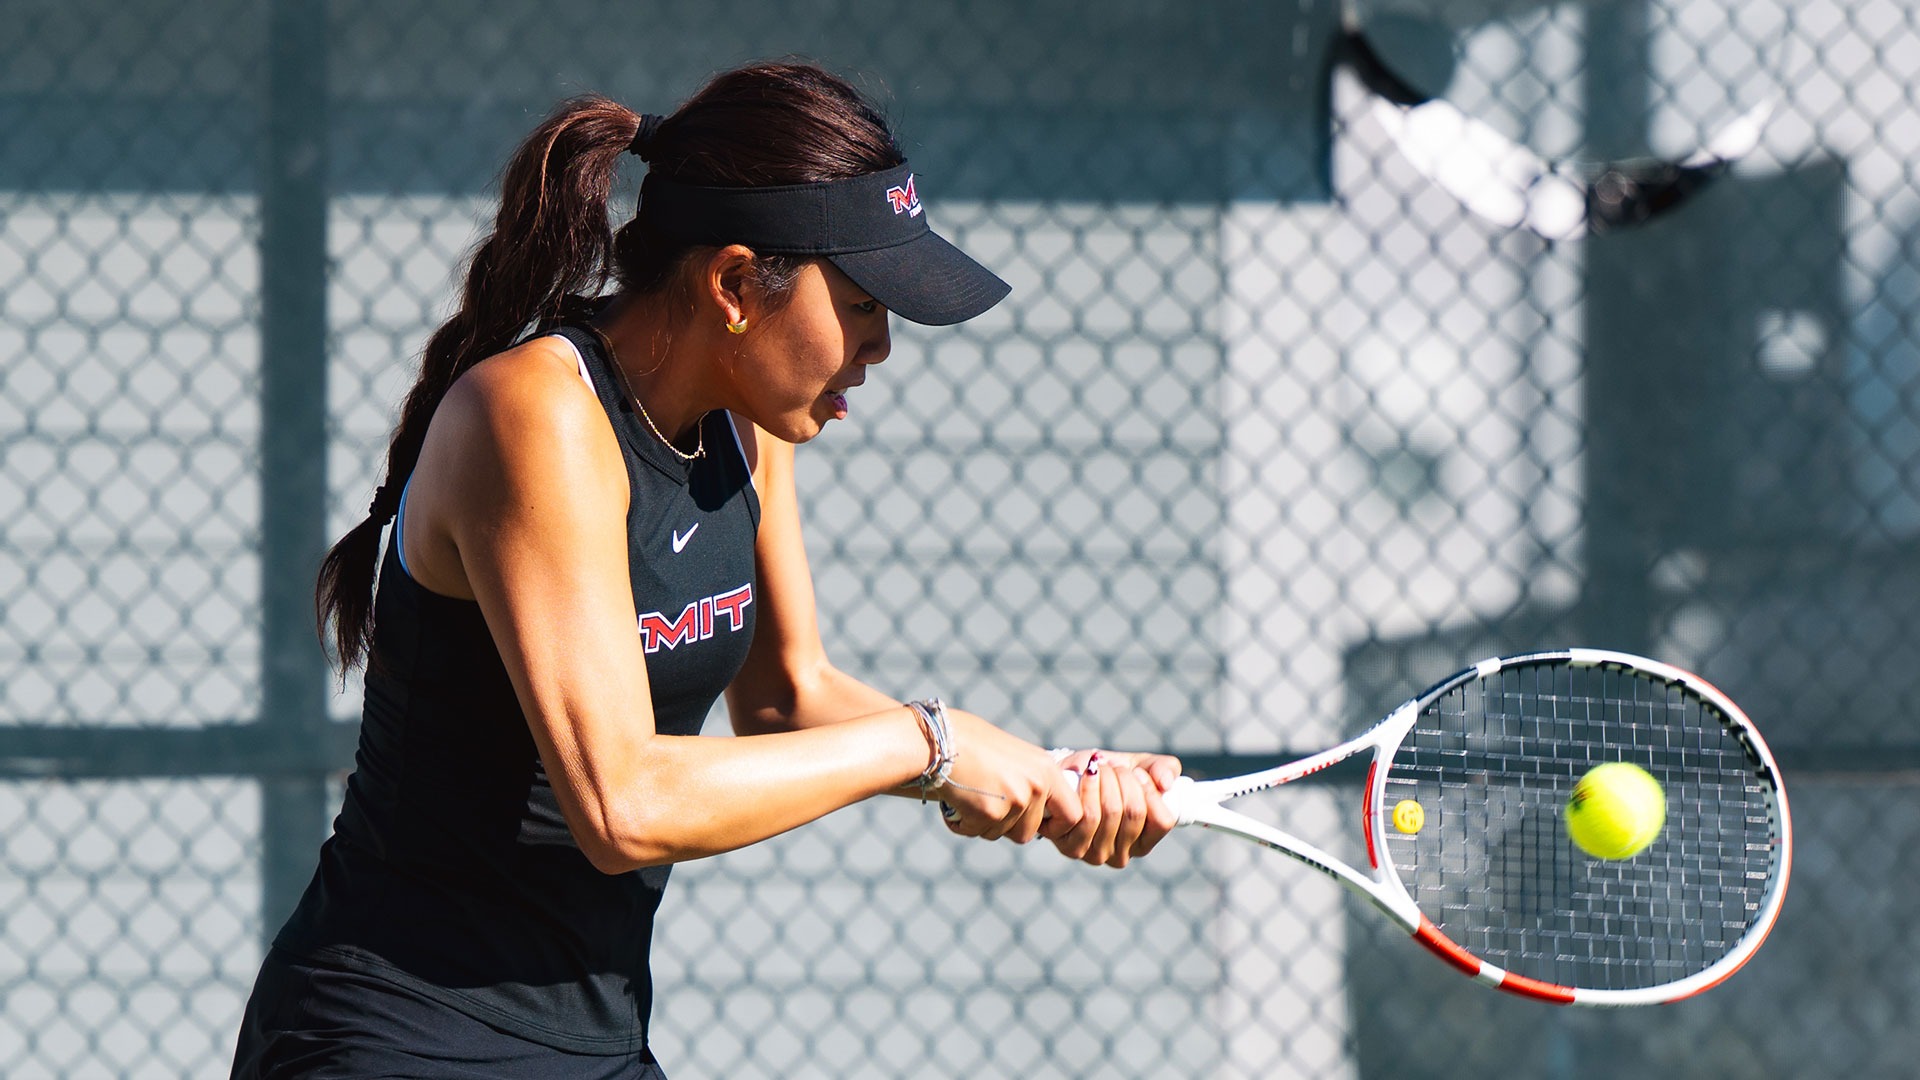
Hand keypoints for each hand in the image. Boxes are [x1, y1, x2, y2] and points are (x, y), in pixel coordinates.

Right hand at [931, 709, 1083, 843]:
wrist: (941, 738)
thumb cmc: (973, 742)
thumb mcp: (1016, 756)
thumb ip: (1031, 781)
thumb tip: (1040, 808)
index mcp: (1047, 770)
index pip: (1073, 814)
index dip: (1057, 826)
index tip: (1040, 825)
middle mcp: (1035, 787)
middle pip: (1029, 831)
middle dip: (1008, 827)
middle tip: (989, 806)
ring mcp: (1014, 801)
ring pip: (1002, 834)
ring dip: (985, 824)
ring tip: (970, 796)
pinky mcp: (989, 813)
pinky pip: (978, 831)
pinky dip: (964, 824)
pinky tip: (956, 801)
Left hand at [1047, 749, 1181, 867]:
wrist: (1067, 776)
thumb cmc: (1107, 775)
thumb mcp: (1140, 767)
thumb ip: (1163, 769)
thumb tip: (1166, 783)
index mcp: (1145, 842)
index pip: (1162, 821)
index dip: (1151, 792)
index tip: (1138, 772)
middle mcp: (1123, 855)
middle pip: (1135, 812)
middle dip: (1125, 779)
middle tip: (1115, 767)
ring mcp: (1097, 855)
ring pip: (1112, 811)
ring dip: (1107, 779)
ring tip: (1100, 768)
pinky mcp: (1073, 847)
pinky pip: (1087, 815)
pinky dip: (1090, 786)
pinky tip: (1088, 774)